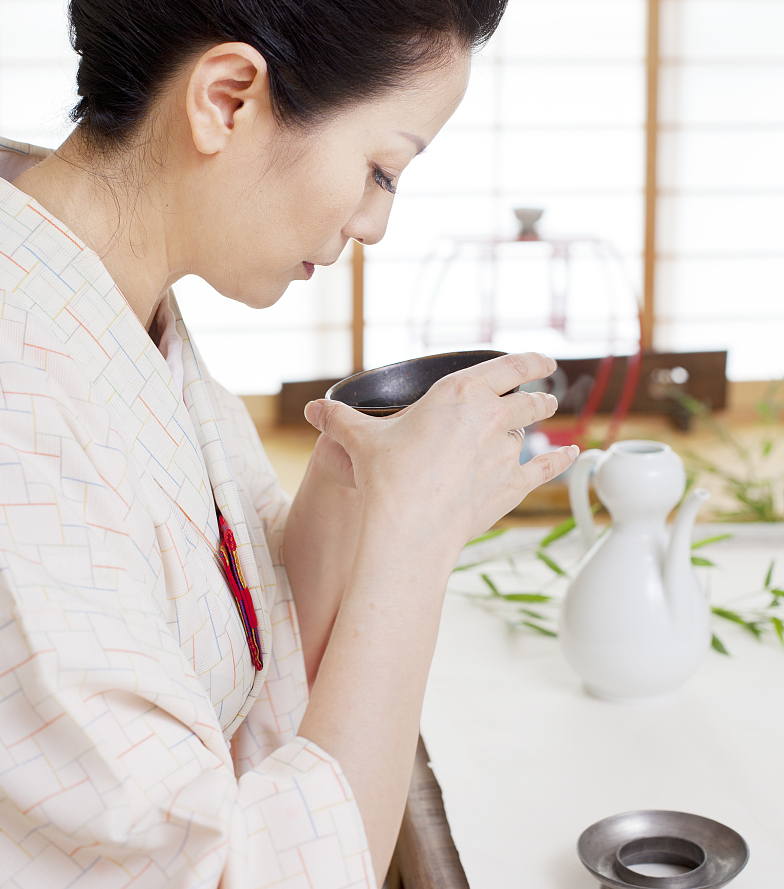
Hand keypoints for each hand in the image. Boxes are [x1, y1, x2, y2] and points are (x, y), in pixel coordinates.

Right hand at [304, 352, 577, 554]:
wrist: (410, 528)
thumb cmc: (386, 479)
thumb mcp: (361, 441)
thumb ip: (340, 420)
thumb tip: (313, 412)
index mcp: (460, 393)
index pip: (507, 366)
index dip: (530, 360)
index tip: (543, 359)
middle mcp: (491, 417)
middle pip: (527, 399)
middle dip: (538, 396)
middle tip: (543, 396)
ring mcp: (507, 452)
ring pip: (533, 432)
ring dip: (541, 426)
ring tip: (549, 420)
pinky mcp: (514, 485)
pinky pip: (547, 467)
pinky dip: (564, 460)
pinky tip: (575, 455)